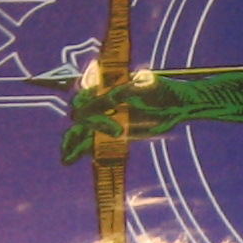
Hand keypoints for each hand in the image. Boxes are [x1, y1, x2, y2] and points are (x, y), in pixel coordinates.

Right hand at [59, 61, 183, 163]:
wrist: (176, 105)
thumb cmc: (163, 89)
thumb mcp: (150, 86)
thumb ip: (132, 89)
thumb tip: (113, 96)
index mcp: (108, 84)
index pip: (89, 89)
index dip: (89, 97)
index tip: (107, 104)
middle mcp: (102, 100)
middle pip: (83, 110)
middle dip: (95, 122)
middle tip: (119, 132)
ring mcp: (105, 117)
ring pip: (82, 128)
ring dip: (72, 140)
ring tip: (66, 156)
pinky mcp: (110, 134)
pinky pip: (90, 142)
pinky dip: (79, 150)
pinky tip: (68, 159)